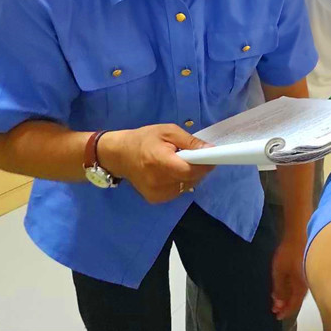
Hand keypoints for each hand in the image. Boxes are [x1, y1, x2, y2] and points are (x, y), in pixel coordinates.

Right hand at [97, 124, 214, 203]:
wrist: (119, 155)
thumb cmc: (144, 139)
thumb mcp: (168, 132)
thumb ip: (190, 142)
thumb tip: (211, 149)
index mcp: (160, 162)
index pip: (190, 170)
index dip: (205, 165)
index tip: (212, 157)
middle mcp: (158, 182)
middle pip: (191, 179)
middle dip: (198, 168)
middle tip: (194, 156)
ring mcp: (156, 193)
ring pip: (186, 187)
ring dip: (190, 176)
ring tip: (179, 163)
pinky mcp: (155, 199)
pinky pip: (178, 191)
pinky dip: (180, 182)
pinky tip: (171, 172)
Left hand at [271, 237, 307, 319]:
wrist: (301, 234)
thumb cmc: (289, 252)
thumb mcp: (279, 271)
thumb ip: (279, 288)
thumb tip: (278, 303)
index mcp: (300, 287)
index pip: (293, 305)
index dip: (285, 311)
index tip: (276, 315)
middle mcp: (306, 284)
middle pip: (297, 300)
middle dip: (286, 305)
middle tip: (276, 309)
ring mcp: (307, 276)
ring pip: (298, 293)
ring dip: (289, 298)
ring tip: (279, 299)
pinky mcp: (306, 269)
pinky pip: (300, 285)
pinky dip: (292, 290)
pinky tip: (287, 287)